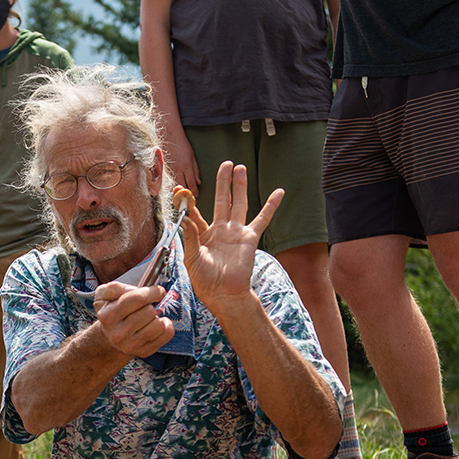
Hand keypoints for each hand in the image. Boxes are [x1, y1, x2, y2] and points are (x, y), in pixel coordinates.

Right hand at [92, 281, 173, 357]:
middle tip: (146, 307)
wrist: (110, 337)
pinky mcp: (144, 352)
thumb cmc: (112, 311)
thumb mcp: (104, 295)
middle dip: (151, 305)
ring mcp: (131, 345)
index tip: (158, 291)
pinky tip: (157, 324)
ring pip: (159, 324)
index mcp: (108, 316)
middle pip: (150, 311)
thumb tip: (136, 290)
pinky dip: (167, 326)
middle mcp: (118, 333)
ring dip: (157, 317)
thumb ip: (116, 287)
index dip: (153, 292)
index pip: (138, 299)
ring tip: (150, 317)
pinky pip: (167, 334)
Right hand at [161, 130, 199, 195]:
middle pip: (182, 187)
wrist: (168, 135)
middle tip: (189, 199)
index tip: (196, 195)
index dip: (194, 191)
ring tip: (181, 196)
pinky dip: (171, 185)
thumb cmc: (181, 144)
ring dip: (178, 191)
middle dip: (186, 194)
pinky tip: (172, 188)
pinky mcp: (162, 169)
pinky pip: (167, 180)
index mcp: (186, 166)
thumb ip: (195, 170)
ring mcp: (169, 170)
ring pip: (173, 185)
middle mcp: (177, 170)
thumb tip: (198, 182)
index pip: (191, 184)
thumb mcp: (192, 156)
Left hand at [178, 163, 282, 313]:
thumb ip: (189, 235)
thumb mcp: (191, 258)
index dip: (188, 201)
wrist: (224, 294)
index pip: (195, 212)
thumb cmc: (205, 280)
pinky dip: (271, 206)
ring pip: (239, 204)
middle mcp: (220, 230)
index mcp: (202, 235)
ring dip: (240, 186)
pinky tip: (279, 192)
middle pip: (222, 200)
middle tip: (225, 164)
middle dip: (223, 182)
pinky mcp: (249, 238)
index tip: (179, 188)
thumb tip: (183, 216)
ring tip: (240, 168)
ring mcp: (235, 233)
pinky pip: (262, 219)